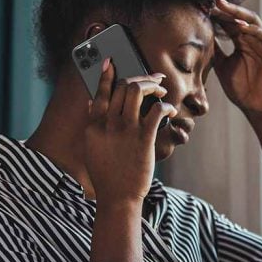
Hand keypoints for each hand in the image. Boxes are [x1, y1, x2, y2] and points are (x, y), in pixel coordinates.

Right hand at [84, 57, 177, 208]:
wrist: (118, 198)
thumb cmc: (107, 175)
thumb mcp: (92, 148)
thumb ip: (93, 125)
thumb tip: (92, 103)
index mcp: (94, 126)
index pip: (100, 93)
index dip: (106, 75)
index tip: (111, 62)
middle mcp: (108, 124)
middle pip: (123, 87)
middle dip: (140, 78)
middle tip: (153, 79)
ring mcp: (126, 131)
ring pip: (138, 91)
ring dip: (152, 86)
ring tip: (160, 91)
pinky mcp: (144, 139)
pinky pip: (156, 111)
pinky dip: (165, 106)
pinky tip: (169, 110)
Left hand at [211, 0, 261, 115]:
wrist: (257, 108)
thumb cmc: (241, 89)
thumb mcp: (222, 67)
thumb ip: (216, 51)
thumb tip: (201, 36)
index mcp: (241, 43)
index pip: (229, 24)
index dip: (218, 15)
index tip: (203, 7)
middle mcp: (253, 40)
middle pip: (240, 18)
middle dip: (227, 9)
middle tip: (213, 1)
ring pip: (253, 23)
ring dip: (239, 14)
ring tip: (225, 8)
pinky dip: (254, 30)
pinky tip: (241, 26)